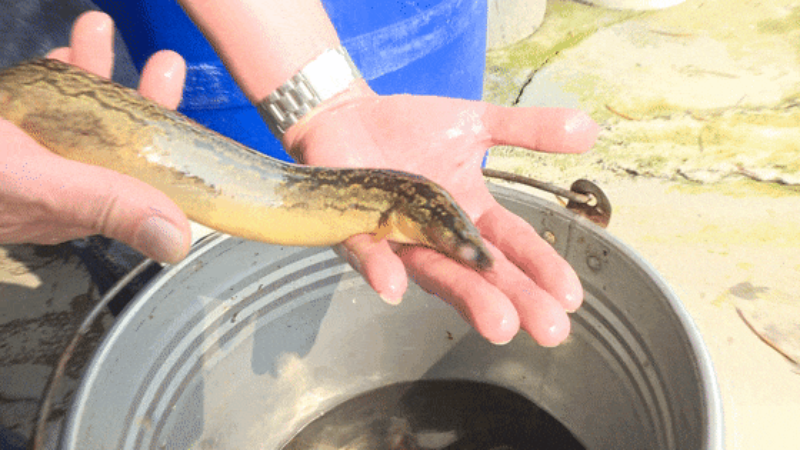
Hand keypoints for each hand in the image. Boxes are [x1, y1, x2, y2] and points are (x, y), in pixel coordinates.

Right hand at [0, 11, 190, 262]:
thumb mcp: (39, 183)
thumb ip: (105, 204)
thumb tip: (177, 242)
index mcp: (69, 205)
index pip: (137, 183)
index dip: (169, 151)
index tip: (191, 119)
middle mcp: (50, 183)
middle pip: (111, 141)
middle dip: (140, 99)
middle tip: (164, 61)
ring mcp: (20, 154)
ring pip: (71, 111)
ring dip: (93, 71)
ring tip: (100, 31)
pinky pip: (30, 99)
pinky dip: (49, 72)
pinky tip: (61, 50)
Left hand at [284, 82, 598, 345]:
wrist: (349, 116)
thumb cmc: (411, 128)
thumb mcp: (478, 122)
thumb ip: (528, 129)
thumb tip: (591, 129)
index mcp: (470, 215)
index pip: (512, 247)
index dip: (541, 270)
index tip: (571, 298)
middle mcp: (439, 237)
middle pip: (482, 273)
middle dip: (515, 300)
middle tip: (549, 330)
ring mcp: (399, 239)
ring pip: (434, 274)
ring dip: (465, 298)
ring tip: (499, 324)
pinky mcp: (357, 231)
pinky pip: (369, 254)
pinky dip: (381, 268)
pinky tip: (396, 287)